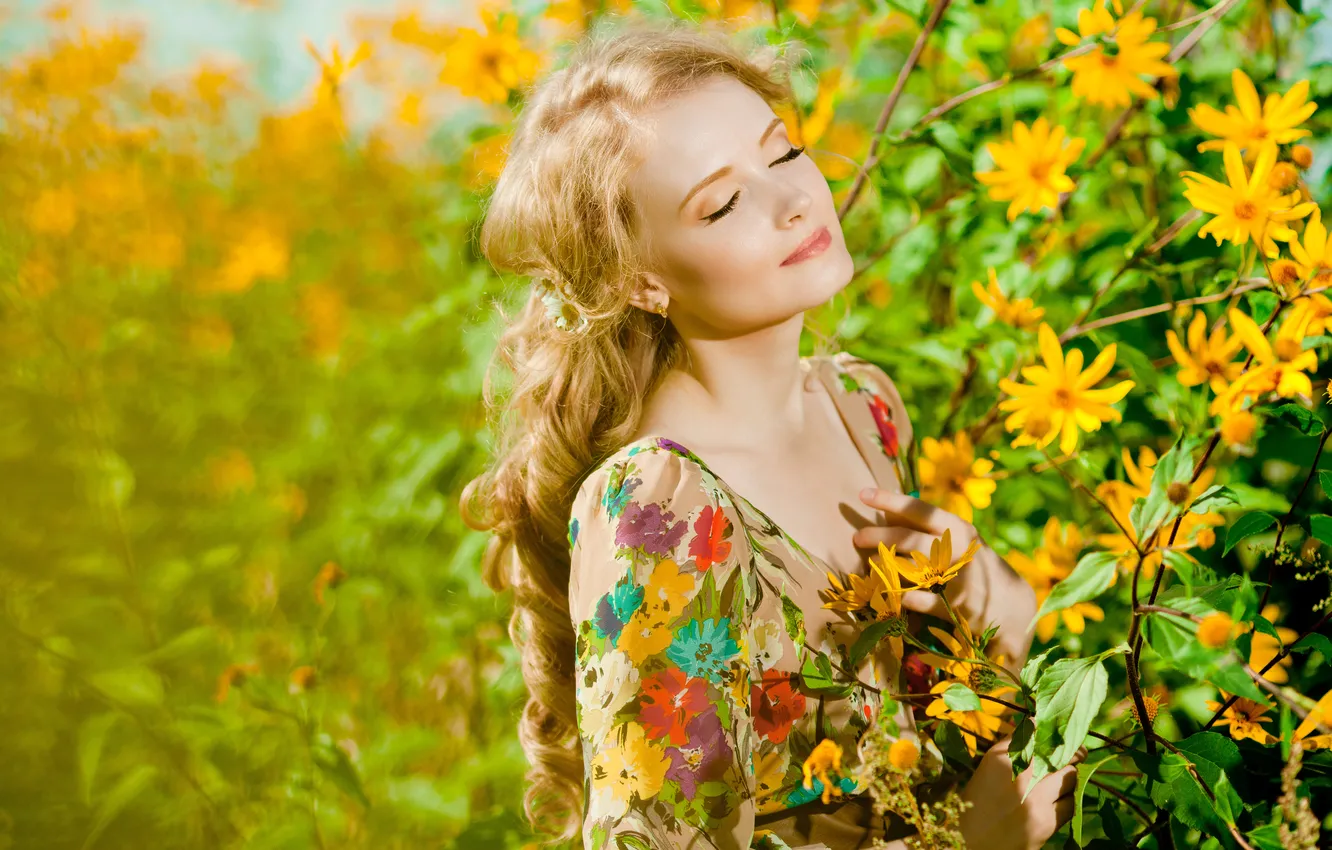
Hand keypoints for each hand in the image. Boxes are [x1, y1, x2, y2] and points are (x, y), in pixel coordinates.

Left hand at [852, 488, 981, 622]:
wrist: (1011, 604)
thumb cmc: (974, 564)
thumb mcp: (958, 539)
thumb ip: (929, 526)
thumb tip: (890, 509)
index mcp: (957, 528)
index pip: (920, 510)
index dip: (890, 500)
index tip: (863, 493)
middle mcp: (957, 549)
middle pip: (910, 538)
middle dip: (879, 536)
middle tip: (856, 537)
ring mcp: (958, 577)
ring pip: (913, 568)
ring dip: (886, 565)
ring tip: (867, 565)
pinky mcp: (956, 606)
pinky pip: (923, 600)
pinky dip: (906, 598)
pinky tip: (894, 597)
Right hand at [957, 734, 1085, 849]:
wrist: (970, 844)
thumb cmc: (977, 804)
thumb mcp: (988, 769)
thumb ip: (1011, 746)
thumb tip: (1035, 724)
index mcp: (1000, 757)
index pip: (1036, 730)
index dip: (1052, 730)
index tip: (1059, 733)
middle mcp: (1020, 773)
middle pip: (1061, 751)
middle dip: (1071, 753)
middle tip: (1075, 755)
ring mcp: (1035, 798)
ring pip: (1071, 776)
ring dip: (1069, 778)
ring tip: (1061, 783)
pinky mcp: (1046, 821)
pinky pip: (1070, 804)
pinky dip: (1066, 803)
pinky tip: (1055, 805)